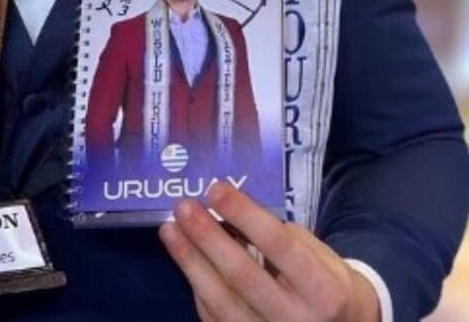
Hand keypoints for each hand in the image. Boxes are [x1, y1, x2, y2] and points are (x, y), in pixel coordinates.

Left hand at [160, 183, 380, 321]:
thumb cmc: (326, 285)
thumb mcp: (319, 256)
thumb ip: (280, 238)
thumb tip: (231, 213)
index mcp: (324, 291)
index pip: (279, 246)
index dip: (245, 215)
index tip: (215, 189)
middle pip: (243, 277)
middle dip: (208, 239)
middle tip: (183, 207)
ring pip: (221, 302)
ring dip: (191, 262)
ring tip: (170, 230)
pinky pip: (215, 319)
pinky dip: (197, 288)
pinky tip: (185, 260)